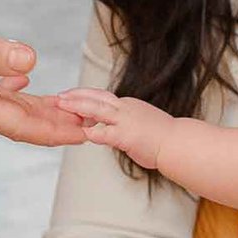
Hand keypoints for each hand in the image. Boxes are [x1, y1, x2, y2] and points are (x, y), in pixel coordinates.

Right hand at [0, 13, 84, 144]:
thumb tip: (30, 62)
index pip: (23, 124)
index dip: (59, 129)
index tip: (88, 132)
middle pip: (19, 122)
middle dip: (57, 122)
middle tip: (92, 120)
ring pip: (4, 111)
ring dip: (37, 109)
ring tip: (68, 106)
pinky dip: (10, 94)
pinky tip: (20, 80)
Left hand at [59, 88, 175, 168]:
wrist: (178, 142)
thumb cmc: (162, 137)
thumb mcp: (141, 122)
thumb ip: (124, 124)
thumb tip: (114, 130)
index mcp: (128, 105)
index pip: (101, 96)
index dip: (84, 95)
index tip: (70, 95)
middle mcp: (125, 108)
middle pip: (95, 97)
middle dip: (75, 96)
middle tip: (59, 96)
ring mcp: (125, 120)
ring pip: (96, 109)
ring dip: (77, 106)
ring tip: (62, 105)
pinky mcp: (126, 135)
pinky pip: (105, 133)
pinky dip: (93, 133)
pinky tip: (82, 134)